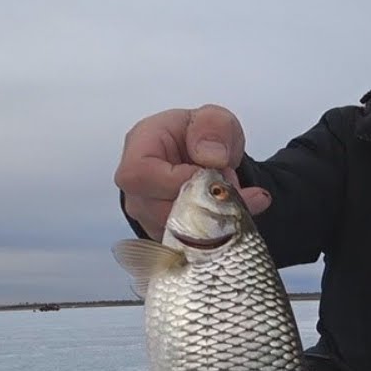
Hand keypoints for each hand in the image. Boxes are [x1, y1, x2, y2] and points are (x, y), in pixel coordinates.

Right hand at [114, 104, 271, 239]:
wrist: (207, 162)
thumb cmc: (202, 137)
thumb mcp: (216, 120)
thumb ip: (214, 128)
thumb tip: (211, 157)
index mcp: (140, 148)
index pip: (140, 174)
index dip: (176, 182)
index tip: (208, 175)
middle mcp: (136, 187)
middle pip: (158, 211)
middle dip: (204, 204)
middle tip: (230, 184)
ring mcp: (148, 216)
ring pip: (175, 236)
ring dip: (215, 221)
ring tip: (232, 194)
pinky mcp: (166, 237)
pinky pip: (189, 249)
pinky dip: (219, 236)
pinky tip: (234, 214)